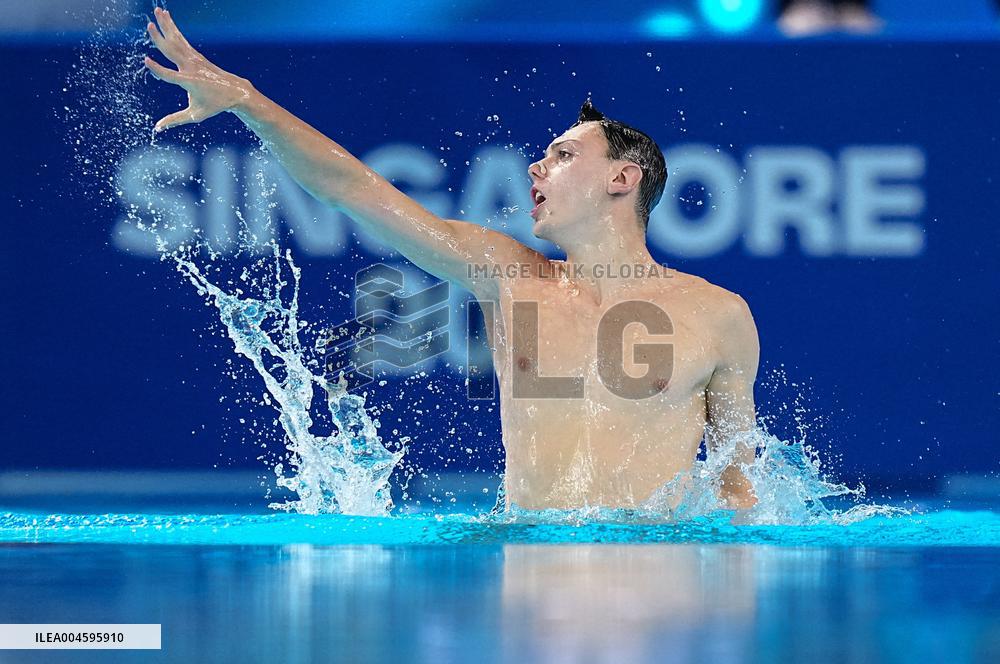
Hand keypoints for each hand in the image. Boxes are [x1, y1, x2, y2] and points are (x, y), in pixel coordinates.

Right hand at [144, 7, 253, 132]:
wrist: (235, 92)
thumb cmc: (214, 106)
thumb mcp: (195, 115)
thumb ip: (175, 120)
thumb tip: (157, 129)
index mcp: (190, 82)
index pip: (170, 76)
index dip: (158, 70)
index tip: (146, 61)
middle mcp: (191, 68)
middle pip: (173, 50)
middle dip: (160, 38)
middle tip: (149, 25)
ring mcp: (194, 60)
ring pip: (177, 40)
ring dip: (167, 25)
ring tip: (157, 11)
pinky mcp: (196, 56)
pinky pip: (182, 40)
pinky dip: (174, 29)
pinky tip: (167, 18)